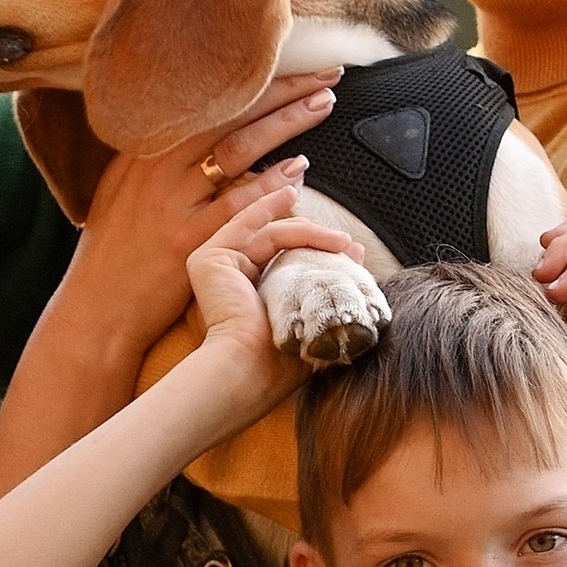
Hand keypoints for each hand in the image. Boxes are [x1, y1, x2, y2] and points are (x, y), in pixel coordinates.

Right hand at [57, 80, 343, 366]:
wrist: (98, 309)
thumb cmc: (114, 254)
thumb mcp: (123, 193)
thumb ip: (154, 160)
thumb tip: (191, 133)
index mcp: (142, 151)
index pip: (205, 103)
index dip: (253, 82)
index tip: (293, 67)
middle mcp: (156, 168)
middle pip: (227, 114)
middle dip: (281, 91)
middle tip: (325, 76)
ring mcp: (172, 203)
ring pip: (237, 148)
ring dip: (285, 124)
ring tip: (322, 107)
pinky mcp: (188, 240)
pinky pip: (237, 204)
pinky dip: (270, 182)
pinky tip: (299, 169)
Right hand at [182, 184, 375, 417]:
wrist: (251, 368)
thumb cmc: (282, 360)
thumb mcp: (310, 314)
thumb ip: (326, 281)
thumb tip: (356, 252)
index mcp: (249, 293)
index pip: (285, 260)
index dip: (317, 251)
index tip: (351, 254)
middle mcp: (230, 278)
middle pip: (278, 243)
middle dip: (315, 237)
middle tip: (347, 243)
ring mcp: (217, 267)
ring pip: (268, 233)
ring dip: (306, 229)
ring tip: (341, 238)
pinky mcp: (209, 259)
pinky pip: (251, 229)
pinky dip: (273, 211)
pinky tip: (293, 199)